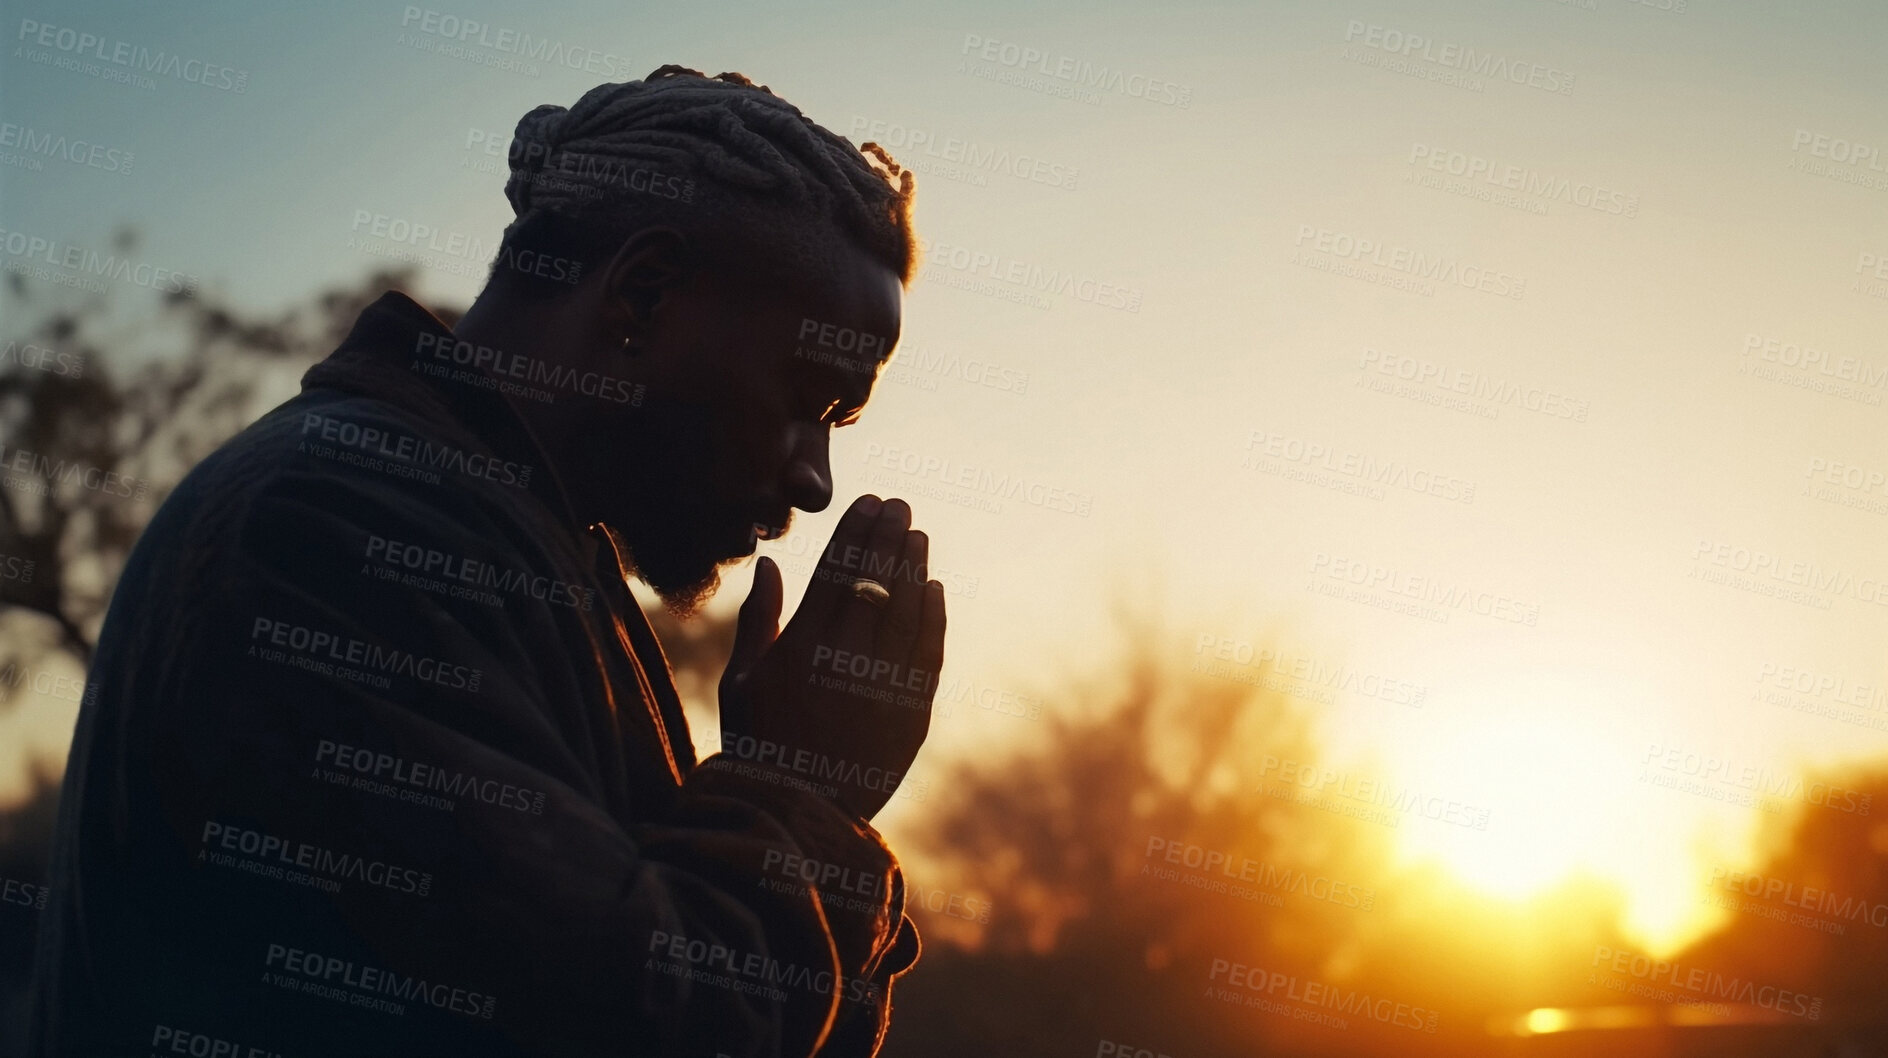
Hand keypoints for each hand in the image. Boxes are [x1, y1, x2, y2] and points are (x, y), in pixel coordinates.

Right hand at [718, 495, 944, 820]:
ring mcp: (883, 688)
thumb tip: (768, 564)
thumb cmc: (757, 746)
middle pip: (875, 583)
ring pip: (906, 612)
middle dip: (887, 538)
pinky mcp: (911, 715)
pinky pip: (928, 654)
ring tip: (917, 536)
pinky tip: (934, 589)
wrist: (794, 818)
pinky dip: (933, 617)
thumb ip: (756, 621)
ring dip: (914, 568)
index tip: (867, 503)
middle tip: (899, 506)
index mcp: (800, 649)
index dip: (854, 534)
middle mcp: (845, 662)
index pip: (836, 574)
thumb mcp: (739, 684)